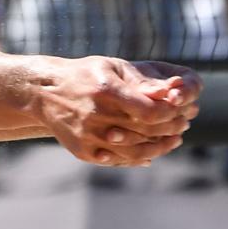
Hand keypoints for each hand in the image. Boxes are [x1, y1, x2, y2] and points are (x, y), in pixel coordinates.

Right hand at [29, 56, 200, 166]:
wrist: (45, 92)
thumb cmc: (85, 75)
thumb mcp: (110, 67)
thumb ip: (140, 80)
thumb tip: (170, 94)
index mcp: (105, 90)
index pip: (150, 111)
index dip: (170, 114)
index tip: (180, 110)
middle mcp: (95, 115)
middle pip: (145, 132)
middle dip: (170, 129)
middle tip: (182, 125)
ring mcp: (88, 136)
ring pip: (135, 152)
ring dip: (159, 148)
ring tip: (172, 140)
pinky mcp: (83, 151)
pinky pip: (118, 160)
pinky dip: (137, 158)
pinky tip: (150, 151)